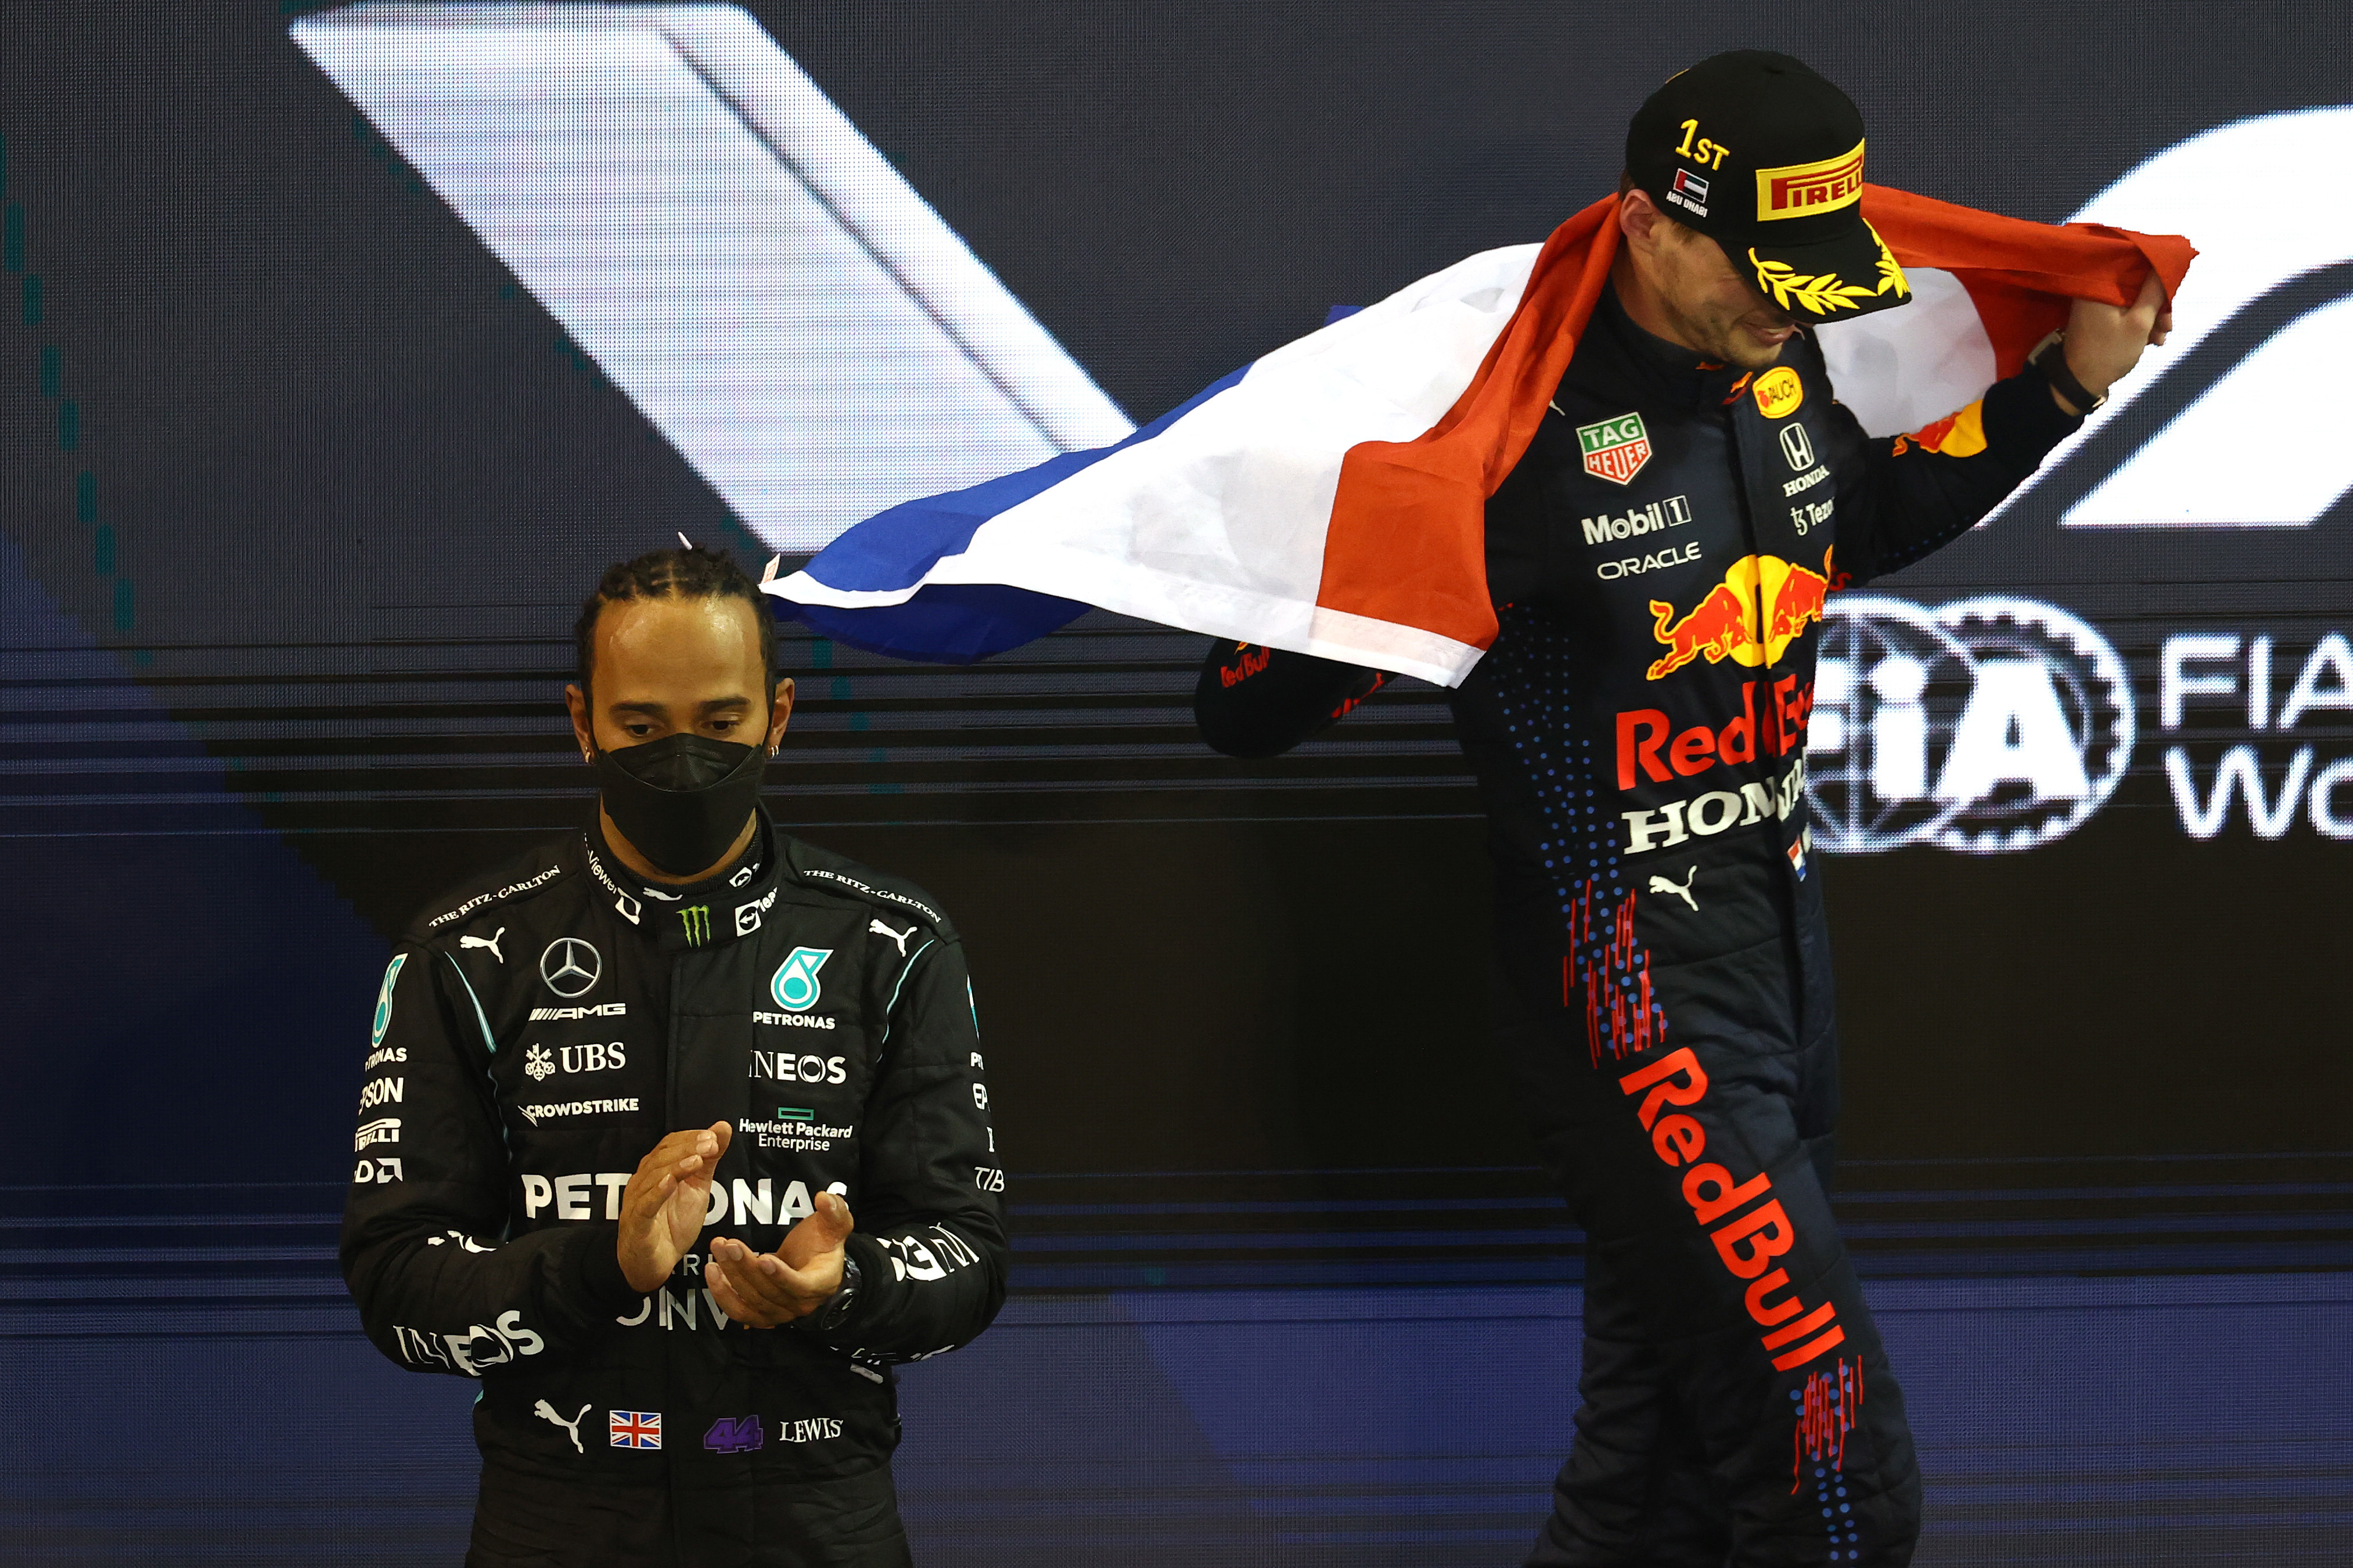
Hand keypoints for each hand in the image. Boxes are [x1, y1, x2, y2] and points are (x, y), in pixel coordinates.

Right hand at [616, 1121, 729, 1293]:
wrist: (656, 1264)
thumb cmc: (673, 1223)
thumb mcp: (698, 1187)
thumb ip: (709, 1158)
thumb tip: (723, 1126)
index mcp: (656, 1170)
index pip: (669, 1145)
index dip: (690, 1138)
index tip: (713, 1136)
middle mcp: (643, 1182)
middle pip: (661, 1157)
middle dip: (687, 1148)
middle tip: (710, 1144)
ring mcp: (638, 1203)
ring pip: (653, 1178)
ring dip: (676, 1166)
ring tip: (697, 1160)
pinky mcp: (637, 1224)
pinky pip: (645, 1206)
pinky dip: (657, 1193)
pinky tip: (671, 1182)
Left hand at [704, 1192, 854, 1328]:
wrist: (812, 1264)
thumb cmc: (822, 1242)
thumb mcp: (834, 1224)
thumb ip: (834, 1210)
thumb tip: (824, 1197)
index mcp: (821, 1284)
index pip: (801, 1286)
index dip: (782, 1276)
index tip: (764, 1258)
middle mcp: (801, 1305)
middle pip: (769, 1292)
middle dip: (746, 1267)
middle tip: (729, 1244)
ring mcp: (780, 1314)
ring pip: (751, 1301)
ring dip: (731, 1277)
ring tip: (718, 1251)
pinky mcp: (761, 1316)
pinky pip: (739, 1312)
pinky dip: (723, 1295)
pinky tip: (713, 1272)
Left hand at [2057, 269, 2173, 409]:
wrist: (2079, 383)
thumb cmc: (2109, 353)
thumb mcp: (2140, 322)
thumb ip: (2155, 291)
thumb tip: (2165, 261)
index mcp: (2101, 285)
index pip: (2136, 265)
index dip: (2159, 277)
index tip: (2173, 295)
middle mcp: (2096, 290)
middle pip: (2137, 286)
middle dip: (2158, 305)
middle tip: (2168, 326)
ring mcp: (2096, 304)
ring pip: (2134, 301)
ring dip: (2152, 318)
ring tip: (2161, 339)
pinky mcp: (2098, 317)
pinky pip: (2124, 312)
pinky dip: (2139, 324)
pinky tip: (2152, 340)